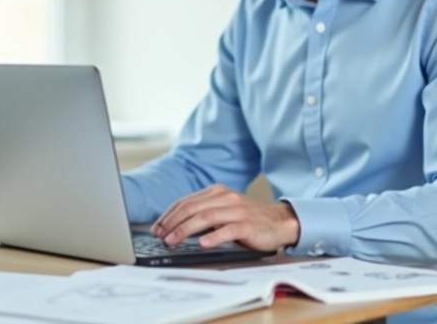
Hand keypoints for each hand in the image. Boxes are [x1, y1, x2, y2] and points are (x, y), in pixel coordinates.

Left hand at [151, 184, 299, 251]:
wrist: (280, 221)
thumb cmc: (248, 218)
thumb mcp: (224, 210)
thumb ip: (204, 213)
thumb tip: (174, 225)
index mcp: (216, 192)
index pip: (186, 201)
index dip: (168, 215)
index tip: (157, 228)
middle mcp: (225, 197)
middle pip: (192, 207)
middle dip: (172, 222)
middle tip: (160, 235)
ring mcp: (237, 210)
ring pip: (206, 217)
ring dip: (185, 229)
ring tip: (173, 240)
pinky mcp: (248, 224)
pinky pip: (228, 230)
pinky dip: (213, 236)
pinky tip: (203, 243)